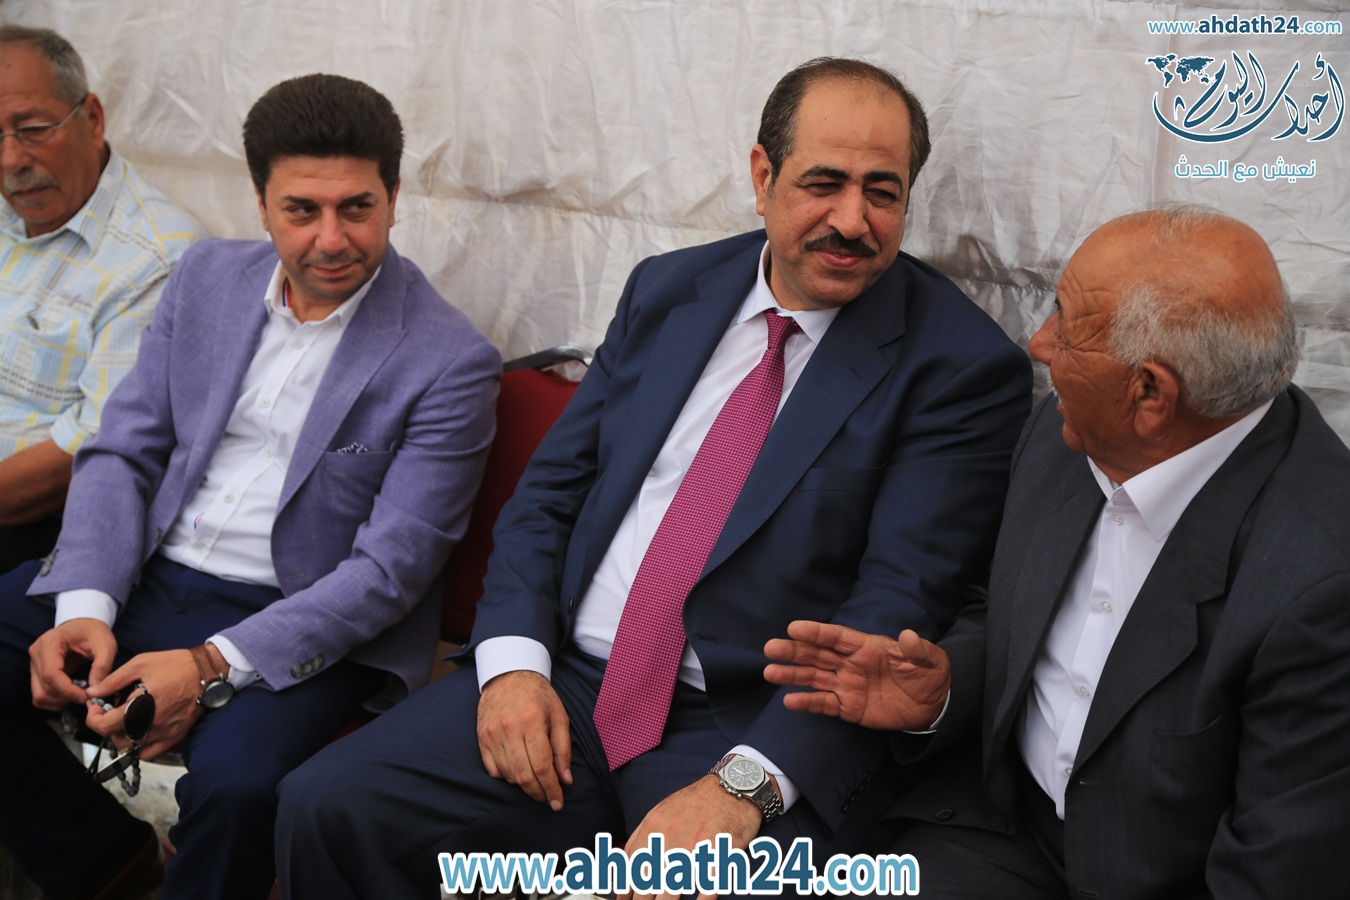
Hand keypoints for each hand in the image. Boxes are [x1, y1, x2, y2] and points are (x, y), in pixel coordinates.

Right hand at [28, 618, 117, 709]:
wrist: (84, 625)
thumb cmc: (94, 632)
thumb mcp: (106, 644)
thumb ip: (102, 665)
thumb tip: (95, 689)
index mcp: (50, 643)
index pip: (51, 674)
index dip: (68, 690)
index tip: (86, 696)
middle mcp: (37, 653)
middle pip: (43, 687)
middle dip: (66, 697)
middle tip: (86, 697)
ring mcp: (34, 663)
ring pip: (39, 695)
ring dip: (59, 701)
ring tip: (79, 695)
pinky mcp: (36, 672)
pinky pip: (39, 695)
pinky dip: (54, 701)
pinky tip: (70, 695)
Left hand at [85, 649, 203, 759]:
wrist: (207, 671)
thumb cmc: (175, 665)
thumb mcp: (141, 663)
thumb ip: (113, 680)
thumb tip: (92, 692)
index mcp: (141, 705)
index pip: (105, 725)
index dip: (93, 718)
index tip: (95, 707)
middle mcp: (152, 723)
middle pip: (114, 738)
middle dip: (105, 724)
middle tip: (109, 710)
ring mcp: (164, 733)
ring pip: (129, 748)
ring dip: (120, 736)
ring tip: (124, 720)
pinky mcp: (174, 737)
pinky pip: (148, 754)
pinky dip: (138, 748)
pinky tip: (139, 732)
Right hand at [476, 670, 571, 809]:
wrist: (509, 675)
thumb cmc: (539, 696)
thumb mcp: (559, 716)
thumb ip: (563, 748)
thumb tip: (565, 780)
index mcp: (532, 722)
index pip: (542, 766)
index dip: (551, 789)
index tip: (558, 803)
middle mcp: (509, 729)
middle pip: (523, 775)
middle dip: (538, 793)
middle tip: (548, 799)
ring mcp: (492, 735)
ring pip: (508, 775)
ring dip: (523, 785)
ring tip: (536, 782)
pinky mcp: (482, 738)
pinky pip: (493, 769)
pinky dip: (507, 776)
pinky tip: (518, 771)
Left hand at [620, 775, 762, 899]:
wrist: (732, 786)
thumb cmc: (695, 803)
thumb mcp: (660, 812)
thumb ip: (641, 836)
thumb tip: (624, 861)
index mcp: (653, 827)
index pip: (631, 866)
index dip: (626, 890)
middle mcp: (671, 837)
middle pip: (648, 882)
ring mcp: (695, 846)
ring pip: (672, 889)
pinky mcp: (719, 853)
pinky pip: (707, 887)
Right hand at [763, 621, 949, 730]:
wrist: (933, 705)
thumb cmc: (929, 675)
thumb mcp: (931, 659)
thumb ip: (918, 649)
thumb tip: (909, 635)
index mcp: (866, 647)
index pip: (837, 637)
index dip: (816, 632)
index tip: (793, 628)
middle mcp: (851, 664)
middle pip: (817, 655)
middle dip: (794, 651)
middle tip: (771, 648)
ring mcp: (847, 686)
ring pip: (814, 678)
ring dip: (792, 675)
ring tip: (770, 672)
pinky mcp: (848, 708)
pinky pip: (824, 704)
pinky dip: (807, 703)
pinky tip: (789, 701)